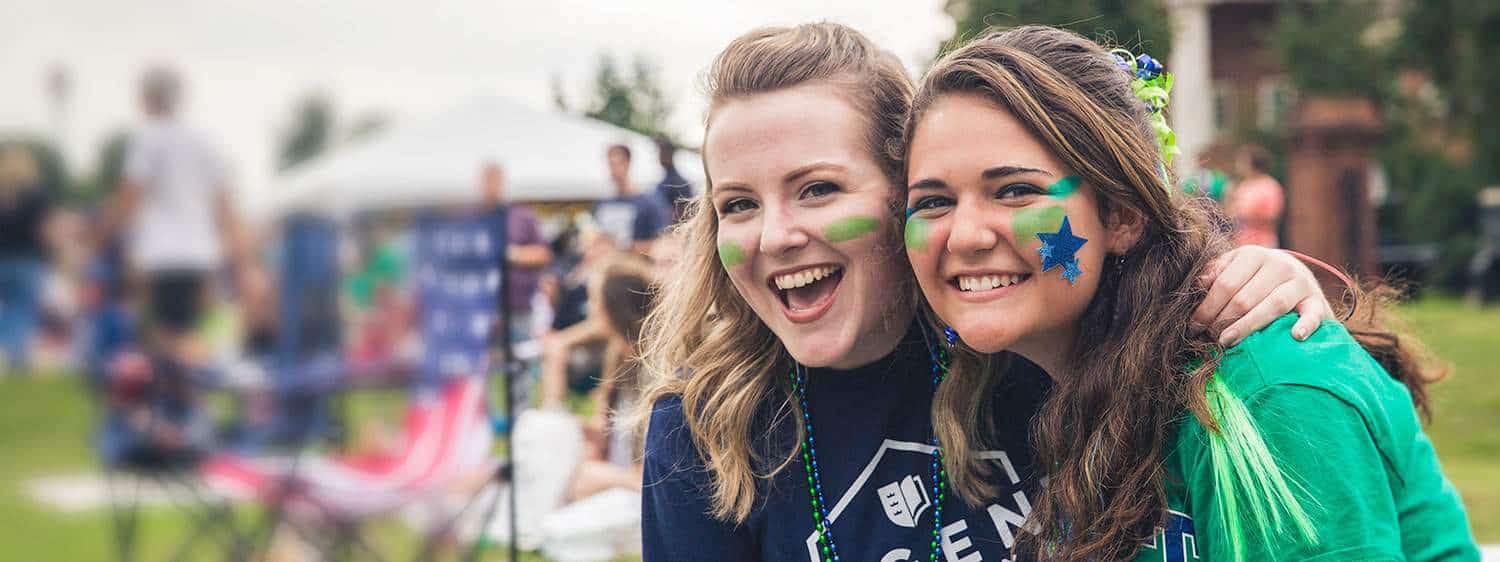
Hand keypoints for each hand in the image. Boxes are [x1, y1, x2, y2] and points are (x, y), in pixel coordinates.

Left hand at [1192, 246, 1332, 346]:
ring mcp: (1300, 283)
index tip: (1193, 327)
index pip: (1225, 283)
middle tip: (1208, 339)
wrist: (1298, 278)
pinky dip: (1305, 324)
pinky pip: (1312, 314)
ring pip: (1272, 305)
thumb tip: (1196, 284)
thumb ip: (1215, 273)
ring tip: (1227, 342)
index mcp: (1253, 255)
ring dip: (1247, 326)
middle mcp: (1279, 264)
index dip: (1207, 307)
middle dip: (1222, 321)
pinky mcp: (1317, 301)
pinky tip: (1295, 336)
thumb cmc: (1255, 278)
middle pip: (1245, 297)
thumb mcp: (1234, 268)